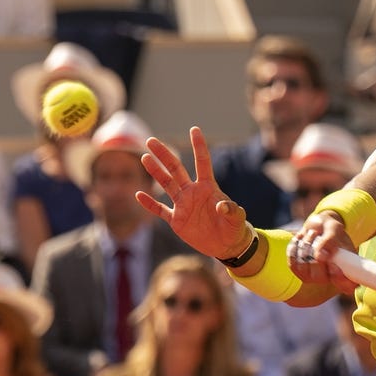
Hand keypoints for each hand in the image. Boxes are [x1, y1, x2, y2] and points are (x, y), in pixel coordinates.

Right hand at [137, 127, 252, 258]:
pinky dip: (149, 204)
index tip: (194, 129)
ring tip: (145, 157)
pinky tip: (138, 195)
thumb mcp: (236, 219)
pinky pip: (160, 210)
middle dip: (164, 155)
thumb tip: (221, 205)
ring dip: (155, 172)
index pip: (202, 162)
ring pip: (166, 185)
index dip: (199, 146)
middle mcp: (192, 192)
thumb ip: (231, 210)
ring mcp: (183, 205)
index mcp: (208, 187)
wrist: (227, 245)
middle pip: (176, 169)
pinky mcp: (177, 220)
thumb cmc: (234, 228)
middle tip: (151, 141)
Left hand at [286, 209, 358, 292]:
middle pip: (319, 277)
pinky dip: (295, 247)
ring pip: (304, 267)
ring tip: (313, 234)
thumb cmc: (330, 228)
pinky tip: (302, 239)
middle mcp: (331, 277)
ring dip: (306, 245)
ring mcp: (314, 277)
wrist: (318, 226)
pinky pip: (293, 263)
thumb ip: (330, 241)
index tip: (335, 265)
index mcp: (347, 269)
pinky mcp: (300, 271)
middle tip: (319, 236)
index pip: (348, 286)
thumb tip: (320, 256)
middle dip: (316, 253)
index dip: (340, 279)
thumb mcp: (334, 228)